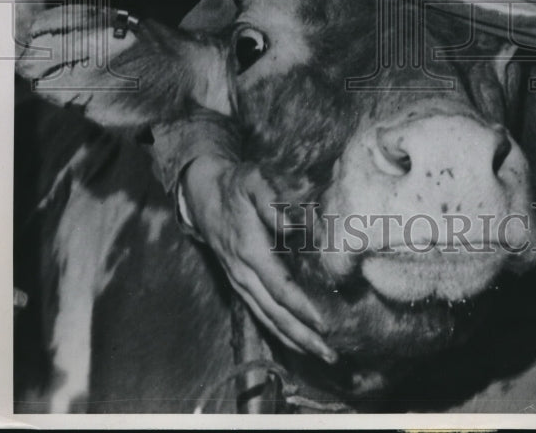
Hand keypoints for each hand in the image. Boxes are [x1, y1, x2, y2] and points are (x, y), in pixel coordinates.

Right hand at [181, 155, 336, 363]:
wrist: (205, 194)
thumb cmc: (237, 186)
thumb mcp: (255, 181)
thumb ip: (274, 202)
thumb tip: (294, 226)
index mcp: (250, 250)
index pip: (279, 287)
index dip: (300, 307)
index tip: (323, 323)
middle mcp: (244, 273)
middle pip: (275, 313)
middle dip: (303, 336)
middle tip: (331, 355)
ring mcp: (240, 282)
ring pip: (268, 319)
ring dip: (294, 340)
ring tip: (321, 354)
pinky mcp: (240, 284)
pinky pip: (260, 314)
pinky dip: (279, 331)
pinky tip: (296, 342)